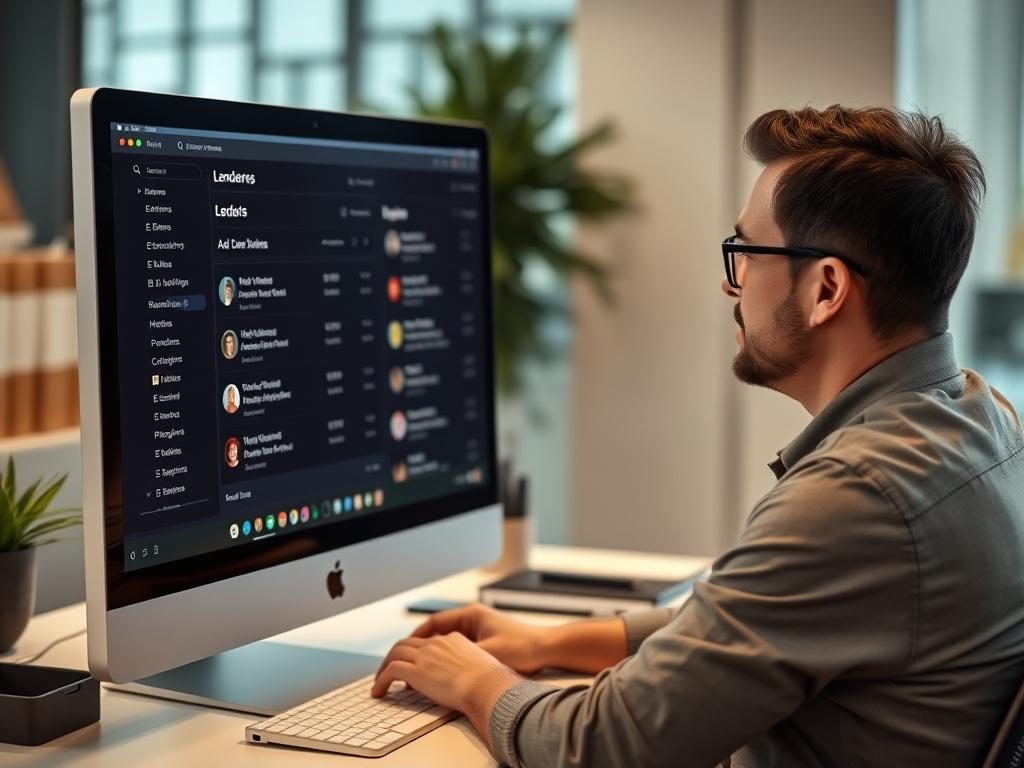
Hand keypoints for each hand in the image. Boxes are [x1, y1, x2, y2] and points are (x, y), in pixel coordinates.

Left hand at [371, 631, 522, 745]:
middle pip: (407, 643)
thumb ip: (472, 668)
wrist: (487, 686)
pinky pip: (391, 671)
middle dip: (395, 655)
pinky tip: (378, 692)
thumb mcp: (483, 667)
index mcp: (453, 640)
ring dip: (384, 667)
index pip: (427, 642)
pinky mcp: (416, 671)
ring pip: (395, 653)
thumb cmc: (490, 682)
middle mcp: (437, 644)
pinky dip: (381, 681)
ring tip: (379, 682)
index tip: (412, 663)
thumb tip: (469, 680)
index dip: (416, 652)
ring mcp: (425, 656)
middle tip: (388, 669)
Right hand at [409, 603, 552, 674]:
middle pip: (437, 631)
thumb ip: (459, 659)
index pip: (433, 623)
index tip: (401, 651)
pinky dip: (448, 660)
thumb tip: (435, 668)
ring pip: (447, 642)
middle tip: (404, 663)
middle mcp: (473, 619)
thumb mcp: (486, 653)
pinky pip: (458, 649)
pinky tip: (444, 674)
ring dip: (434, 655)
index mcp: (470, 615)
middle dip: (420, 648)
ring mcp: (480, 630)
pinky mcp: (487, 642)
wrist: (549, 648)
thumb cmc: (522, 647)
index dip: (415, 638)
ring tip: (419, 671)